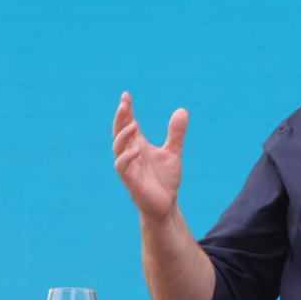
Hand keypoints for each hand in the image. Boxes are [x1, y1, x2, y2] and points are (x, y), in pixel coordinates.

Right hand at [111, 91, 187, 220]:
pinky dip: (127, 158)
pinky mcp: (130, 181)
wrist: (166, 204)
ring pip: (118, 148)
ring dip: (123, 136)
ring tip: (134, 124)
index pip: (128, 124)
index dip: (126, 110)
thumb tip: (182, 110)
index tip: (126, 95)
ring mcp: (129, 167)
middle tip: (124, 104)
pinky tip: (137, 150)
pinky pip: (122, 167)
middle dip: (120, 118)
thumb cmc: (165, 179)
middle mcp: (130, 154)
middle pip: (119, 132)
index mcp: (138, 145)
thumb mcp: (173, 152)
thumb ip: (175, 133)